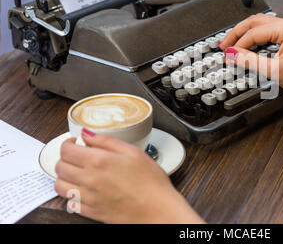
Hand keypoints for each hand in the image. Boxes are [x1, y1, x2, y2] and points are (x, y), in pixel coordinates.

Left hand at [54, 130, 203, 223]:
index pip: (66, 150)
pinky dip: (72, 194)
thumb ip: (107, 141)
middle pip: (59, 167)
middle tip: (78, 156)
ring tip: (77, 172)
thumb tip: (87, 134)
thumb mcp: (133, 152)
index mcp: (98, 161)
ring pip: (60, 186)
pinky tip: (84, 189)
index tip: (75, 143)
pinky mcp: (91, 212)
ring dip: (65, 176)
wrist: (158, 210)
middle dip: (66, 158)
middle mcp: (89, 180)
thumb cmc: (151, 182)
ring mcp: (88, 198)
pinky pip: (70, 203)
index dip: (68, 143)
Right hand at [219, 14, 282, 99]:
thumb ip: (250, 61)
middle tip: (223, 45)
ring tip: (231, 44)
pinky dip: (253, 36)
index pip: (253, 32)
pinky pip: (266, 29)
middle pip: (253, 22)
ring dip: (244, 33)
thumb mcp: (274, 70)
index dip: (237, 44)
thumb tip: (232, 54)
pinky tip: (246, 44)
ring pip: (259, 24)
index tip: (227, 54)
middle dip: (236, 33)